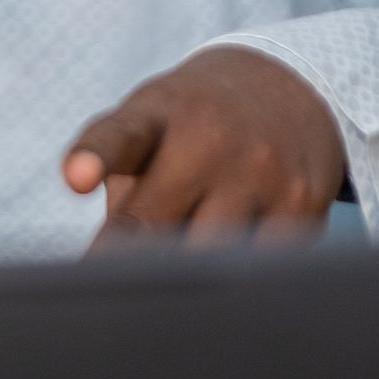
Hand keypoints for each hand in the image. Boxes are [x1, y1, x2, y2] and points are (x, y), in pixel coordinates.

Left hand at [62, 47, 346, 250]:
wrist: (283, 87)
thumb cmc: (188, 127)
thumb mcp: (144, 131)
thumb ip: (116, 188)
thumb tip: (109, 272)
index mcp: (154, 115)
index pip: (118, 137)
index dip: (94, 158)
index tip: (76, 178)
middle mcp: (208, 135)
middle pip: (154, 225)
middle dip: (129, 264)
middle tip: (114, 290)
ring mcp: (259, 167)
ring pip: (208, 258)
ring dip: (187, 277)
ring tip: (183, 269)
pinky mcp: (302, 201)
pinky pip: (258, 267)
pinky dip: (239, 277)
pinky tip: (238, 258)